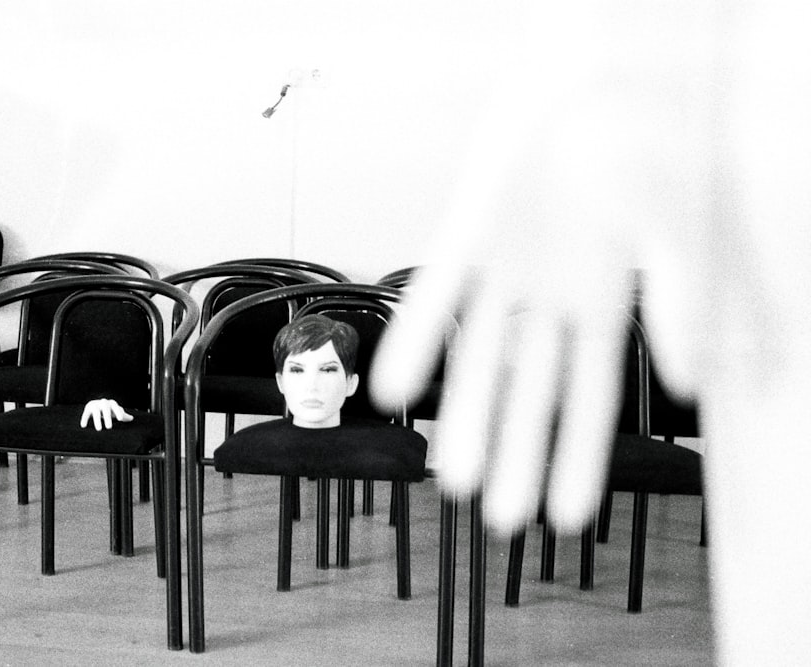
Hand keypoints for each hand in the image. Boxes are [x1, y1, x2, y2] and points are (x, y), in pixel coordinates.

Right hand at [80, 399, 133, 430]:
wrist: (97, 404)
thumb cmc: (110, 410)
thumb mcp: (116, 411)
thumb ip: (123, 415)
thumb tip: (132, 418)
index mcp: (112, 403)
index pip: (115, 406)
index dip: (118, 412)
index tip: (120, 419)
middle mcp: (103, 403)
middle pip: (106, 409)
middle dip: (107, 418)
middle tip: (109, 428)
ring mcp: (95, 405)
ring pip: (96, 412)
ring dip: (97, 420)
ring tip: (99, 429)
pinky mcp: (88, 409)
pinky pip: (86, 414)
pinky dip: (84, 419)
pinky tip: (83, 426)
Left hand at [369, 1, 713, 533]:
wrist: (592, 69)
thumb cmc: (643, 135)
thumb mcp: (675, 225)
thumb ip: (684, 301)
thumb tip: (692, 380)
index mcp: (607, 299)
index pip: (590, 397)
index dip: (576, 457)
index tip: (563, 515)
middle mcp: (554, 295)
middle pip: (531, 392)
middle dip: (516, 454)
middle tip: (498, 520)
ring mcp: (509, 267)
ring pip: (479, 356)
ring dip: (465, 414)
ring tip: (450, 473)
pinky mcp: (472, 231)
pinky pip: (439, 291)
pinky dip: (419, 338)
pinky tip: (395, 386)